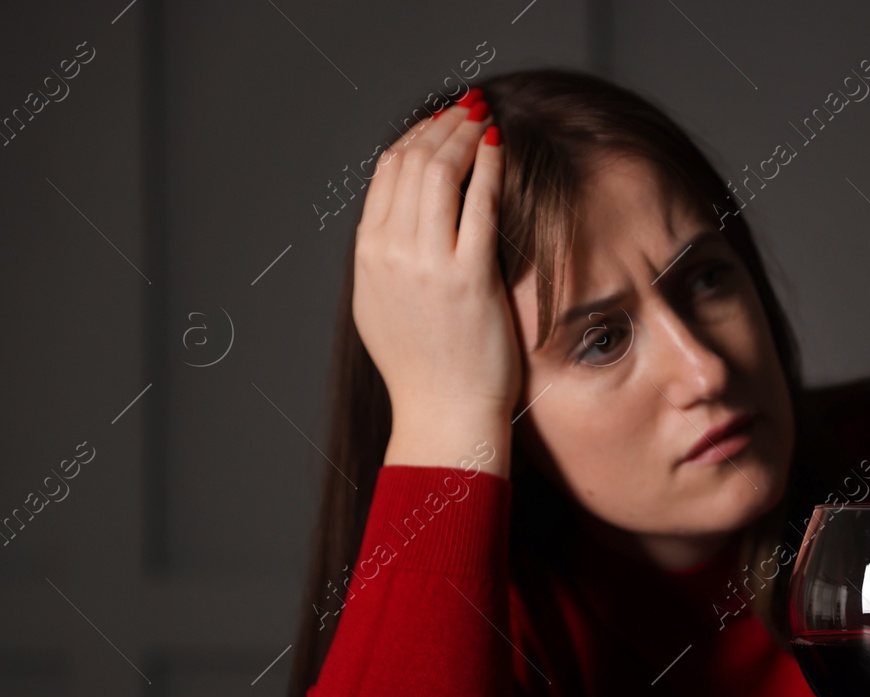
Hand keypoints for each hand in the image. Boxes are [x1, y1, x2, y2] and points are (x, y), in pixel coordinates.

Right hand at [354, 91, 518, 474]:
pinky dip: (489, 167)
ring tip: (485, 119)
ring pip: (440, 173)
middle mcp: (390, 253)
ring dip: (465, 136)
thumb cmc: (425, 367)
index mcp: (368, 255)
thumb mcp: (384, 303)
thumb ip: (388, 256)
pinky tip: (501, 149)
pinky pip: (479, 205)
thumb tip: (400, 217)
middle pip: (412, 162)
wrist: (444, 415)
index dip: (416, 136)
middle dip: (443, 125)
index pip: (386, 172)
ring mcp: (427, 264)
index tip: (441, 121)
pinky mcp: (467, 278)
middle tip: (469, 108)